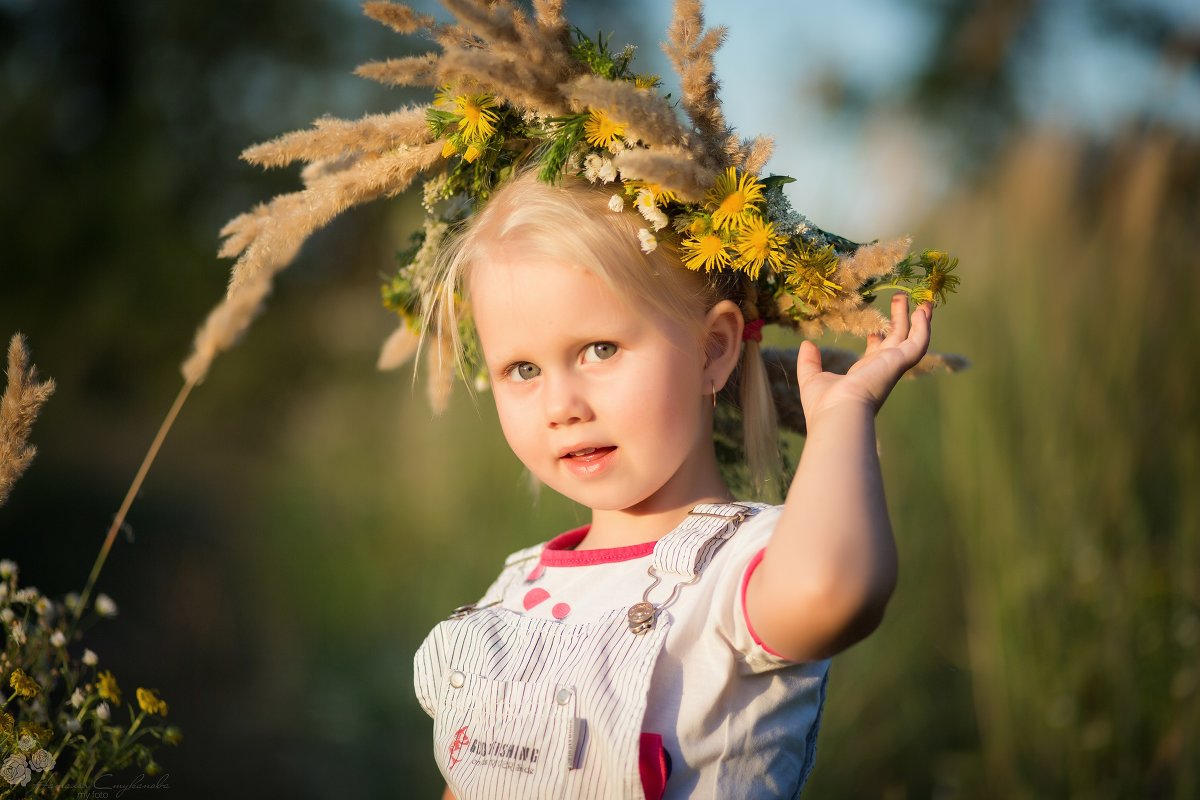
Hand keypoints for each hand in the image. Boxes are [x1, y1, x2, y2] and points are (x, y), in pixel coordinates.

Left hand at [797, 294, 932, 420]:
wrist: (838, 414)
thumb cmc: (824, 404)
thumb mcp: (812, 379)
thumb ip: (809, 362)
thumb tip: (807, 345)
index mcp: (863, 375)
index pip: (875, 354)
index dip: (876, 339)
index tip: (873, 328)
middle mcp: (881, 369)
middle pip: (896, 340)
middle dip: (898, 320)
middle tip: (899, 298)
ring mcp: (892, 365)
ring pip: (911, 338)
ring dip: (916, 320)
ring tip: (920, 300)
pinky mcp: (899, 362)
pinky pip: (918, 342)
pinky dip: (923, 328)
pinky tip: (921, 311)